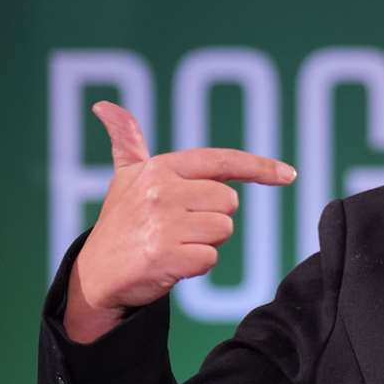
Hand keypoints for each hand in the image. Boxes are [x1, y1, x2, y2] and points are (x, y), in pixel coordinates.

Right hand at [62, 100, 296, 342]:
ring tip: (173, 243)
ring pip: (223, 230)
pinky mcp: (165, 256)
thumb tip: (105, 106)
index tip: (289, 174)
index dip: (259, 166)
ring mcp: (163, 224)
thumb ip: (126, 141)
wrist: (94, 276)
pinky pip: (210, 258)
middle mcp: (162, 191)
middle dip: (213, 218)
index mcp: (160, 168)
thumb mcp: (124, 178)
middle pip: (229, 202)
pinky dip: (196, 265)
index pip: (222, 161)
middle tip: (180, 227)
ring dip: (205, 243)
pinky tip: (170, 263)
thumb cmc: (120, 223)